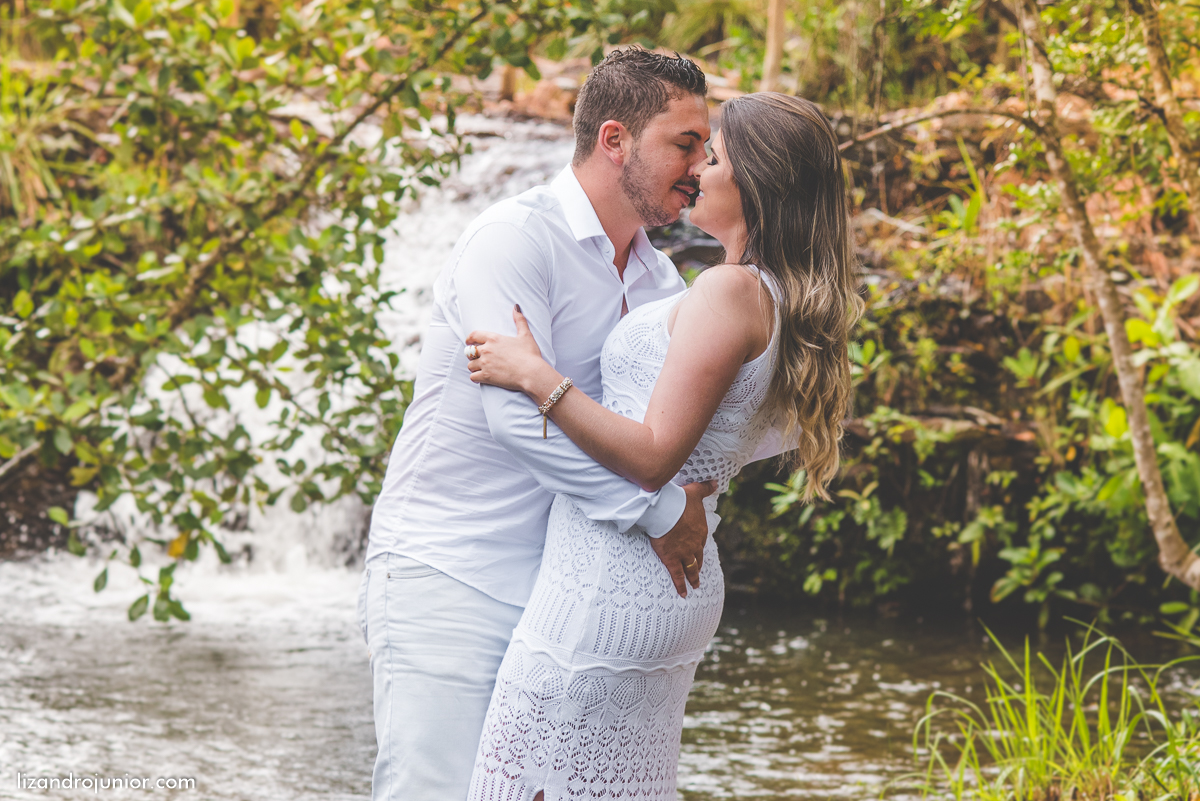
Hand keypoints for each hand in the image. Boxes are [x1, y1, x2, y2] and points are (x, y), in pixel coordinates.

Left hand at [466, 306, 549, 392]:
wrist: (531, 373)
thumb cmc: (530, 354)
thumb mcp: (526, 335)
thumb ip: (520, 320)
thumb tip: (516, 307)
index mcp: (494, 339)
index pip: (474, 335)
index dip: (469, 339)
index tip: (469, 342)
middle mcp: (487, 350)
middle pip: (470, 351)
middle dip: (472, 354)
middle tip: (477, 357)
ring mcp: (485, 364)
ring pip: (470, 365)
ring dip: (474, 366)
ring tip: (480, 368)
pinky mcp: (486, 377)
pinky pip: (473, 377)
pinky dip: (476, 377)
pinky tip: (481, 377)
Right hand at [649, 480, 716, 597]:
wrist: (667, 509)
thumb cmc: (680, 500)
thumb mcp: (696, 492)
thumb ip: (706, 488)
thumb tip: (716, 482)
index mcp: (700, 530)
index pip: (701, 541)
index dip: (698, 547)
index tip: (697, 551)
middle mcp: (695, 544)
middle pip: (697, 557)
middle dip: (697, 566)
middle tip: (697, 573)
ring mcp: (684, 553)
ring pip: (690, 568)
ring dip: (693, 577)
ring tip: (694, 586)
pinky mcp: (672, 559)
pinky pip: (677, 575)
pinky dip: (681, 585)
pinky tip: (684, 594)